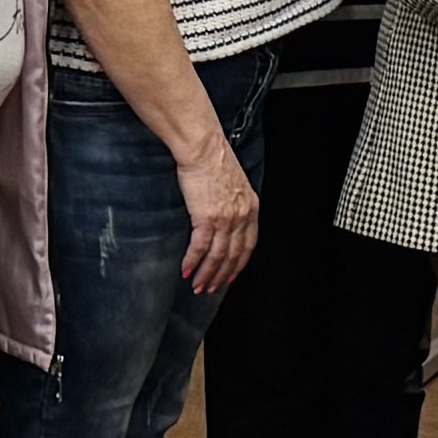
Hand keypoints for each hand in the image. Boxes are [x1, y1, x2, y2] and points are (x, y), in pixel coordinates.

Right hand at [176, 128, 263, 298]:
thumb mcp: (233, 184)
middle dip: (222, 276)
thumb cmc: (214, 160)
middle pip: (233, 255)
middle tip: (211, 289)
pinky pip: (200, 248)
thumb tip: (223, 217)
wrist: (203, 148)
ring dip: (207, 275)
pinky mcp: (206, 218)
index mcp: (251, 208)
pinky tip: (187, 272)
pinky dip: (193, 263)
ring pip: (217, 256)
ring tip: (198, 287)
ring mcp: (225, 219)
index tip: (232, 276)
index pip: (249, 244)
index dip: (240, 263)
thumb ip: (233, 204)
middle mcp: (241, 216)